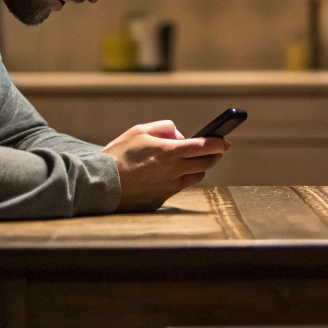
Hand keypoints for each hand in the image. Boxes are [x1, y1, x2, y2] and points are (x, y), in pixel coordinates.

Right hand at [103, 120, 229, 211]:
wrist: (102, 184)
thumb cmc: (118, 155)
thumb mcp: (139, 131)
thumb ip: (163, 128)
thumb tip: (179, 135)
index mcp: (169, 152)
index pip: (204, 147)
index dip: (219, 144)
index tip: (225, 141)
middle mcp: (174, 171)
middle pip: (206, 164)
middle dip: (215, 155)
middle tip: (216, 150)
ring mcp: (170, 187)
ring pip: (196, 176)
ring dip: (199, 167)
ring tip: (191, 160)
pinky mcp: (163, 198)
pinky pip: (180, 187)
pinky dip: (181, 178)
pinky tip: (171, 173)